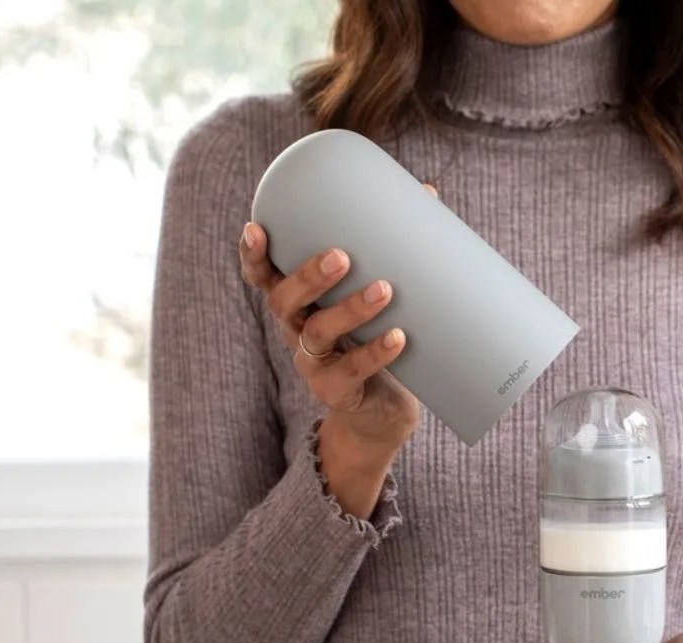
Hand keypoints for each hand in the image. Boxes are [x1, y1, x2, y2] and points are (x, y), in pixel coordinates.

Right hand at [238, 182, 439, 456]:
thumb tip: (428, 191)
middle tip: (340, 256)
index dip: (253, 255)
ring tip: (384, 289)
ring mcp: (313, 364)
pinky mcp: (335, 392)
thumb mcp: (379, 293)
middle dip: (308, 276)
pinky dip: (375, 353)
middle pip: (284, 301)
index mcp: (299, 303)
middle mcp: (296, 331)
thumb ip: (392, 248)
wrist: (382, 411)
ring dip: (349, 309)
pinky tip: (398, 337)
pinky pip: (351, 373)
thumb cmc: (377, 336)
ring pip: (317, 334)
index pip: (264, 277)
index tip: (256, 227)